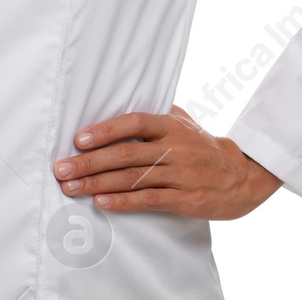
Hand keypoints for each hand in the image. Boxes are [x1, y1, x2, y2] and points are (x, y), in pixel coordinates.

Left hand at [52, 105, 281, 218]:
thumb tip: (117, 98)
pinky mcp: (185, 199)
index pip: (134, 123)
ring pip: (132, 179)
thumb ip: (155, 113)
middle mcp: (174, 148)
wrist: (241, 176)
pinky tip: (101, 202)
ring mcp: (180, 175)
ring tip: (71, 187)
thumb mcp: (183, 121)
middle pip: (126, 155)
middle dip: (90, 162)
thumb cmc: (201, 145)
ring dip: (98, 184)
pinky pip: (149, 200)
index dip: (106, 130)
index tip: (78, 139)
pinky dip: (123, 202)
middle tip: (61, 169)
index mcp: (171, 125)